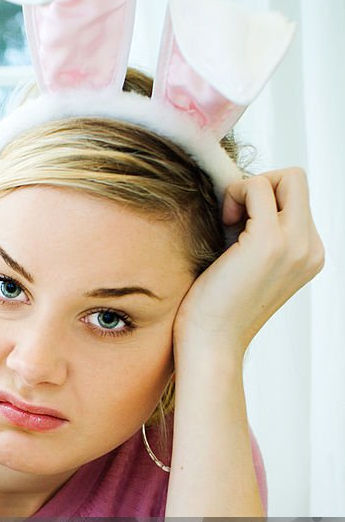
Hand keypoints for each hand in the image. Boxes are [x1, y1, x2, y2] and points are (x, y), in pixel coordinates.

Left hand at [173, 168, 324, 357]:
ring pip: (284, 177)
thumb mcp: (248, 262)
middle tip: (234, 218)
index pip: (296, 197)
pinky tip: (224, 224)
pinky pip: (257, 187)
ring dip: (247, 190)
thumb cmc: (216, 307)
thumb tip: (244, 190)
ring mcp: (296, 245)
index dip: (262, 200)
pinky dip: (235, 194)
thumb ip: (258, 230)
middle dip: (261, 185)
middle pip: (297, 179)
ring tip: (228, 226)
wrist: (210, 344)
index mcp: (309, 254)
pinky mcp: (270, 242)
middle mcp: (311, 249)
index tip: (237, 227)